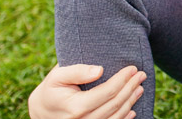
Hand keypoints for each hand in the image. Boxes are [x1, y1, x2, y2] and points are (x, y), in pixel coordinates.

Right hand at [28, 63, 146, 118]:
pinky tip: (132, 109)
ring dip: (130, 102)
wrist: (40, 110)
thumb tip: (100, 70)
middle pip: (114, 104)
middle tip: (141, 75)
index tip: (133, 68)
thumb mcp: (58, 75)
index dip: (123, 79)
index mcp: (76, 107)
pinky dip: (123, 118)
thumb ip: (77, 71)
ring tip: (139, 88)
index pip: (107, 92)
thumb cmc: (51, 89)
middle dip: (130, 88)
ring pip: (116, 117)